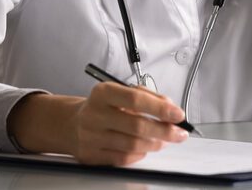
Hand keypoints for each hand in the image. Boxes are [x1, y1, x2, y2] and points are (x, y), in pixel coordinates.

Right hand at [8, 85, 188, 166]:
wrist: (72, 123)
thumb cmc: (105, 106)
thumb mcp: (122, 92)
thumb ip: (147, 96)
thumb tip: (170, 108)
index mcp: (103, 93)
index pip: (135, 99)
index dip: (160, 108)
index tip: (178, 114)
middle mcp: (95, 114)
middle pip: (136, 126)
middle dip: (164, 131)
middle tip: (179, 133)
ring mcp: (91, 137)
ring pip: (132, 145)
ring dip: (154, 144)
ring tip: (163, 140)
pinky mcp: (90, 156)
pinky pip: (123, 159)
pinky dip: (139, 154)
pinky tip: (145, 148)